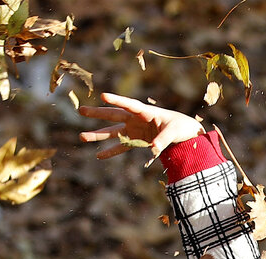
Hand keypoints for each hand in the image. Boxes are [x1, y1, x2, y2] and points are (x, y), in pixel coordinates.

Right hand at [78, 94, 204, 158]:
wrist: (184, 134)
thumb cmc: (180, 127)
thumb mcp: (174, 132)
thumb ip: (163, 139)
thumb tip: (153, 149)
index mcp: (147, 112)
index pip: (130, 105)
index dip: (118, 101)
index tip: (103, 96)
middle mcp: (137, 119)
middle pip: (114, 115)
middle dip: (98, 113)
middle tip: (81, 110)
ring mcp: (135, 130)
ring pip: (113, 131)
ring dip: (98, 135)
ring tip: (82, 136)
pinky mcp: (137, 140)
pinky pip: (121, 146)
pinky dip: (111, 151)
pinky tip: (99, 156)